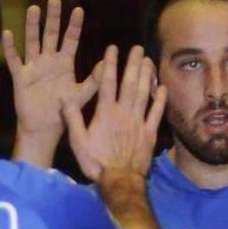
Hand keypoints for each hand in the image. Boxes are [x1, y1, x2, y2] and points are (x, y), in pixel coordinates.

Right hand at [3, 0, 98, 162]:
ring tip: (34, 8)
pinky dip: (11, 48)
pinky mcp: (21, 77)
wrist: (44, 129)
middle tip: (54, 0)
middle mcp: (49, 61)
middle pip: (51, 34)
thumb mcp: (81, 95)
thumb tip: (107, 64)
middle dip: (53, 18)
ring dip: (33, 26)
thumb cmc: (64, 113)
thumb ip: (94, 80)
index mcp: (65, 64)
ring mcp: (34, 67)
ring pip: (32, 41)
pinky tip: (9, 34)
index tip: (78, 10)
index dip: (74, 26)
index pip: (70, 40)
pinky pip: (15, 60)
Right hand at [63, 45, 166, 179]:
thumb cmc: (96, 162)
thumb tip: (65, 98)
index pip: (107, 83)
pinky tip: (163, 87)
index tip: (113, 49)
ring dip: (147, 75)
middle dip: (133, 63)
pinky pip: (156, 113)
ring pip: (144, 94)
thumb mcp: (77, 142)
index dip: (110, 64)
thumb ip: (72, 118)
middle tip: (137, 48)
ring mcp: (139, 122)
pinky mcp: (150, 133)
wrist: (120, 180)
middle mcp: (124, 113)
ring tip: (148, 60)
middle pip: (130, 83)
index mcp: (105, 113)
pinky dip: (160, 99)